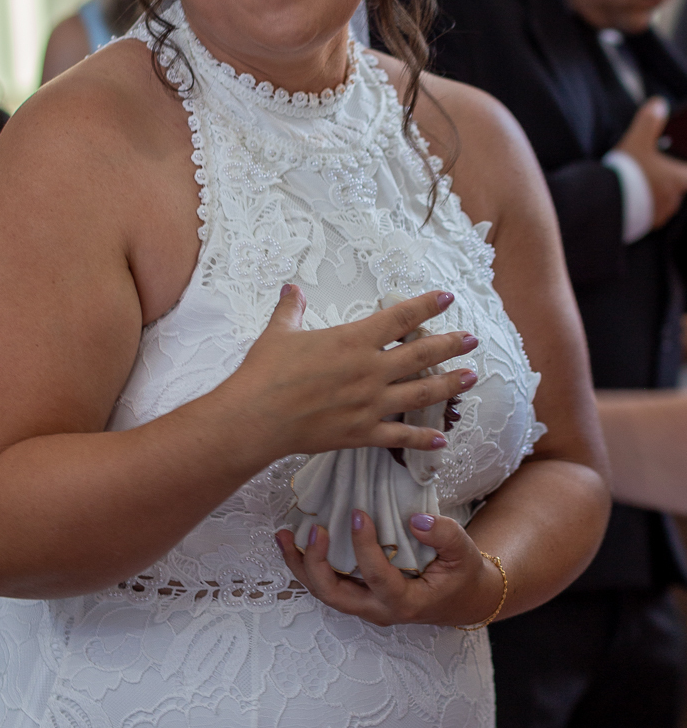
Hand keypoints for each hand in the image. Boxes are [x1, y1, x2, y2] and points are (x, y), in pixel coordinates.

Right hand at [219, 286, 478, 464]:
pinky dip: (422, 438)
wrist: (256, 417)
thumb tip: (291, 289)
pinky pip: (399, 437)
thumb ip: (292, 309)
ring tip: (470, 377)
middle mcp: (370, 370)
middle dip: (450, 344)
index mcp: (353, 340)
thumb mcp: (279, 332)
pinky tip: (441, 439)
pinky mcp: (362, 433)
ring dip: (449, 385)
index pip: (400, 318)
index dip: (427, 306)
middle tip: (472, 339)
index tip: (447, 298)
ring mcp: (370, 404)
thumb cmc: (266, 371)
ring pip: (420, 393)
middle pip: (420, 355)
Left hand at [276, 510, 504, 627]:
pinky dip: (307, 563)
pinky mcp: (358, 594)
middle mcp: (378, 609)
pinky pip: (326, 583)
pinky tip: (294, 540)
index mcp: (405, 602)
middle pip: (335, 595)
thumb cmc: (461, 573)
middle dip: (316, 564)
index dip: (364, 546)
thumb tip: (416, 519)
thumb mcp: (463, 552)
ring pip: (323, 592)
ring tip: (283, 535)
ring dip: (301, 565)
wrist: (462, 597)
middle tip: (313, 530)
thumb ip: (444, 534)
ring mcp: (364, 604)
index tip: (358, 512)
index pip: (377, 576)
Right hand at [615, 97, 686, 227]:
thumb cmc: (628, 172)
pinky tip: (631, 201)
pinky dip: (644, 208)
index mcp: (679, 179)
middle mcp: (675, 199)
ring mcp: (661, 214)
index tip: (679, 167)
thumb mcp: (638, 140)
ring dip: (656, 194)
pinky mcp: (647, 225)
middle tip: (653, 170)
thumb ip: (649, 121)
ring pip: (665, 201)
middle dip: (668, 179)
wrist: (607, 203)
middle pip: (678, 187)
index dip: (684, 169)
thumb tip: (659, 104)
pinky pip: (650, 215)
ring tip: (639, 187)